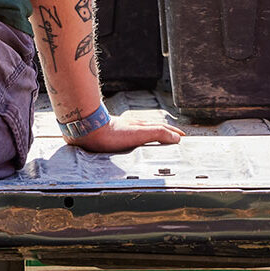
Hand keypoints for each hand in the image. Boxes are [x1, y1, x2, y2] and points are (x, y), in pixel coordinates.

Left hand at [68, 111, 184, 152]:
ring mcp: (122, 129)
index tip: (182, 137)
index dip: (173, 133)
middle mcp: (132, 126)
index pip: (162, 128)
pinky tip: (130, 144)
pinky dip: (136, 139)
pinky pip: (129, 137)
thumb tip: (176, 138)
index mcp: (141, 126)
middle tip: (173, 138)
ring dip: (150, 135)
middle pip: (152, 128)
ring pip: (140, 132)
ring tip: (155, 141)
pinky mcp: (111, 135)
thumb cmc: (111, 133)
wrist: (87, 130)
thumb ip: (158, 134)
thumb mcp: (139, 134)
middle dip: (164, 133)